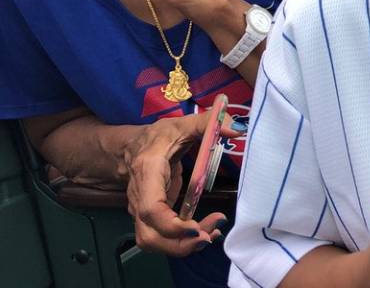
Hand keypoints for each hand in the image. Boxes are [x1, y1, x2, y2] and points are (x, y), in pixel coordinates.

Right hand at [124, 111, 243, 255]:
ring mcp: (141, 211)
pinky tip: (204, 232)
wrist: (132, 146)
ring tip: (211, 234)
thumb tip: (237, 129)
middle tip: (211, 234)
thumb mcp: (183, 124)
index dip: (171, 225)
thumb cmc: (159, 136)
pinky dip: (181, 241)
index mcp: (147, 172)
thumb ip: (208, 123)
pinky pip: (162, 237)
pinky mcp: (150, 218)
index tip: (197, 229)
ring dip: (182, 246)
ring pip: (154, 242)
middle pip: (150, 235)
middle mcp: (139, 197)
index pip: (150, 210)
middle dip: (180, 243)